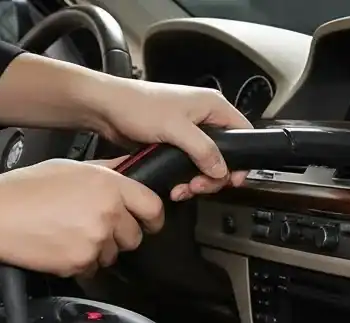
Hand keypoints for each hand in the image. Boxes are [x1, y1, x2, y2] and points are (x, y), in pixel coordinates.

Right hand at [0, 158, 163, 278]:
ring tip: (70, 235)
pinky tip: (59, 247)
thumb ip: (106, 171)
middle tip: (94, 228)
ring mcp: (96, 239)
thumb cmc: (26, 189)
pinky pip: (92, 269)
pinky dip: (80, 263)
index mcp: (109, 185)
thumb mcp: (70, 167)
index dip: (152, 218)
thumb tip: (128, 170)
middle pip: (135, 236)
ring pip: (113, 254)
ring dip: (99, 250)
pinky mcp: (81, 262)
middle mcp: (108, 212)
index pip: (152, 207)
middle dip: (120, 236)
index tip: (148, 223)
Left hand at [85, 78, 252, 202]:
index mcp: (212, 106)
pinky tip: (175, 187)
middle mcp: (205, 118)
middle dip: (214, 176)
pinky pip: (190, 167)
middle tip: (199, 186)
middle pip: (225, 155)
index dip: (241, 158)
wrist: (107, 108)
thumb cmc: (139, 106)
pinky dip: (185, 180)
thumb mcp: (175, 128)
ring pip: (207, 164)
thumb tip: (222, 170)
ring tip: (183, 190)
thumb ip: (203, 149)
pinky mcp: (176, 144)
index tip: (232, 179)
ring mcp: (190, 132)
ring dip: (198, 181)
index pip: (242, 132)